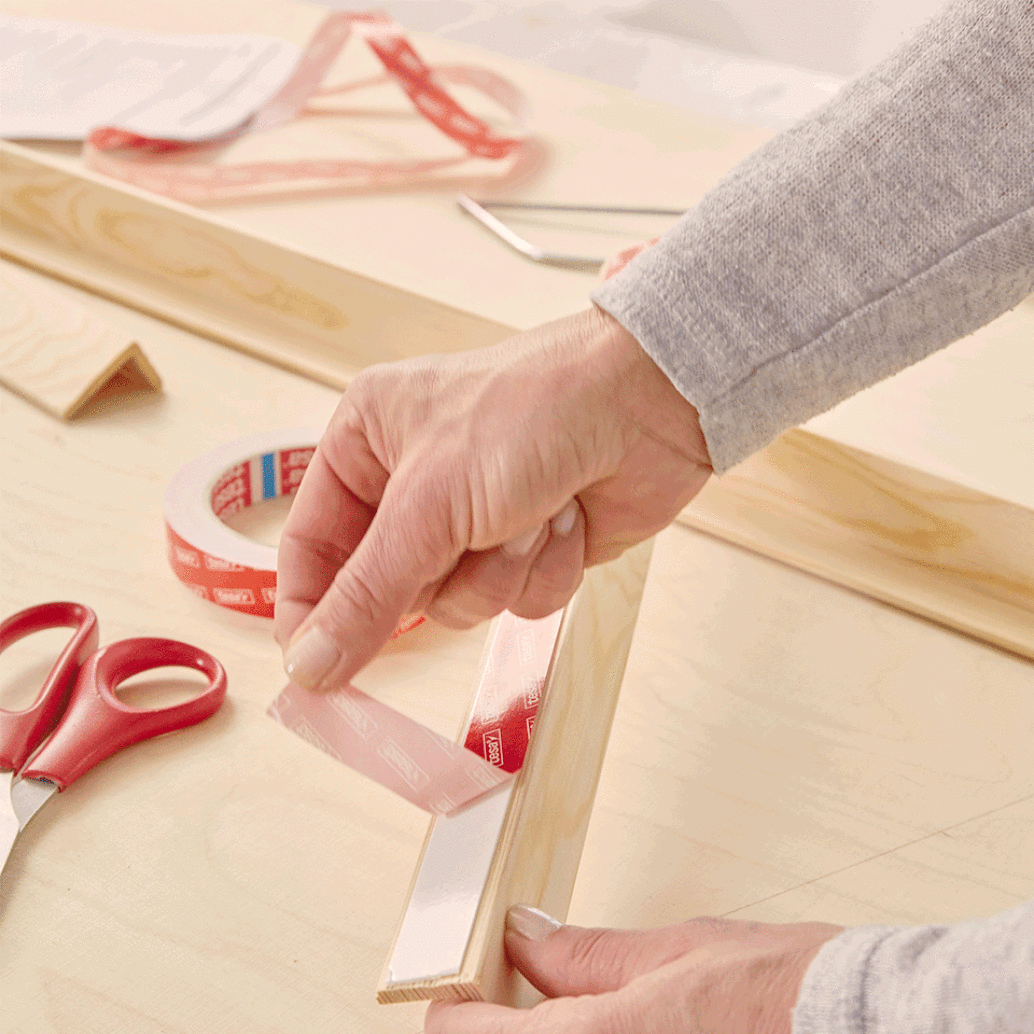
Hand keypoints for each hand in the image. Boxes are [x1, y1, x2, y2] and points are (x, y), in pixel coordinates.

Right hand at [275, 305, 710, 688]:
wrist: (650, 402)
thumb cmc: (532, 414)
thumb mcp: (430, 503)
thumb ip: (368, 593)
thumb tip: (307, 668)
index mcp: (367, 443)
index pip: (311, 545)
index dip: (311, 611)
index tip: (312, 674)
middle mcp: (415, 483)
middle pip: (390, 589)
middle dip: (440, 573)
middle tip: (465, 539)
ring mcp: (476, 519)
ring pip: (458, 604)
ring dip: (500, 570)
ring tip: (531, 513)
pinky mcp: (530, 546)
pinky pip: (516, 602)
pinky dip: (544, 570)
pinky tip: (566, 520)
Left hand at [425, 906, 843, 1032]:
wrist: (858, 1028)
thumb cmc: (779, 990)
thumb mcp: (674, 950)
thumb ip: (588, 956)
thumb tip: (528, 938)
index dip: (455, 1009)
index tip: (457, 989)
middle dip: (500, 1026)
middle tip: (517, 990)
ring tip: (564, 1004)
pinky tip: (615, 1026)